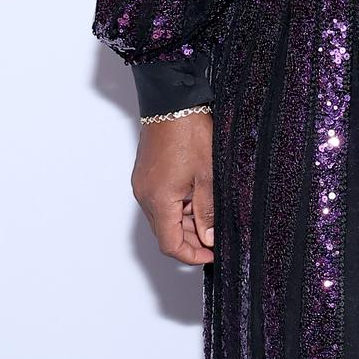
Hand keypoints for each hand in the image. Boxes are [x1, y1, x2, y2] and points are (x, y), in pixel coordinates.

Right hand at [131, 113, 215, 264]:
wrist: (172, 102)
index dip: (192, 255)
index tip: (212, 254)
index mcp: (159, 200)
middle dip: (191, 240)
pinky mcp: (146, 176)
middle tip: (215, 236)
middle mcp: (145, 196)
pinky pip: (160, 202)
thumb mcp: (208, 176)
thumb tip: (209, 237)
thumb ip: (208, 212)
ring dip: (185, 222)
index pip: (171, 244)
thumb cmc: (189, 133)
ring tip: (210, 214)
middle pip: (165, 233)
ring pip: (164, 218)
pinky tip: (197, 198)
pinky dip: (178, 207)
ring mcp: (143, 185)